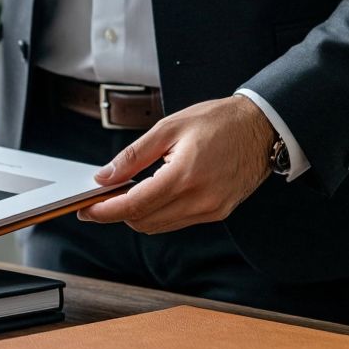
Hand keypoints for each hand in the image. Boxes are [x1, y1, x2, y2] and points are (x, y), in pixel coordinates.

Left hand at [78, 95, 275, 233]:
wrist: (263, 127)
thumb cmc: (220, 121)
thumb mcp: (169, 128)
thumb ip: (133, 156)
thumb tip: (105, 176)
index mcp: (185, 176)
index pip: (134, 205)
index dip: (105, 211)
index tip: (86, 210)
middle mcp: (200, 199)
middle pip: (143, 222)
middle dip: (117, 214)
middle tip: (101, 199)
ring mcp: (211, 210)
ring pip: (159, 226)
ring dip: (137, 215)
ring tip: (125, 194)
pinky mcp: (218, 213)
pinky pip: (178, 221)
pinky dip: (159, 213)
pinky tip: (153, 195)